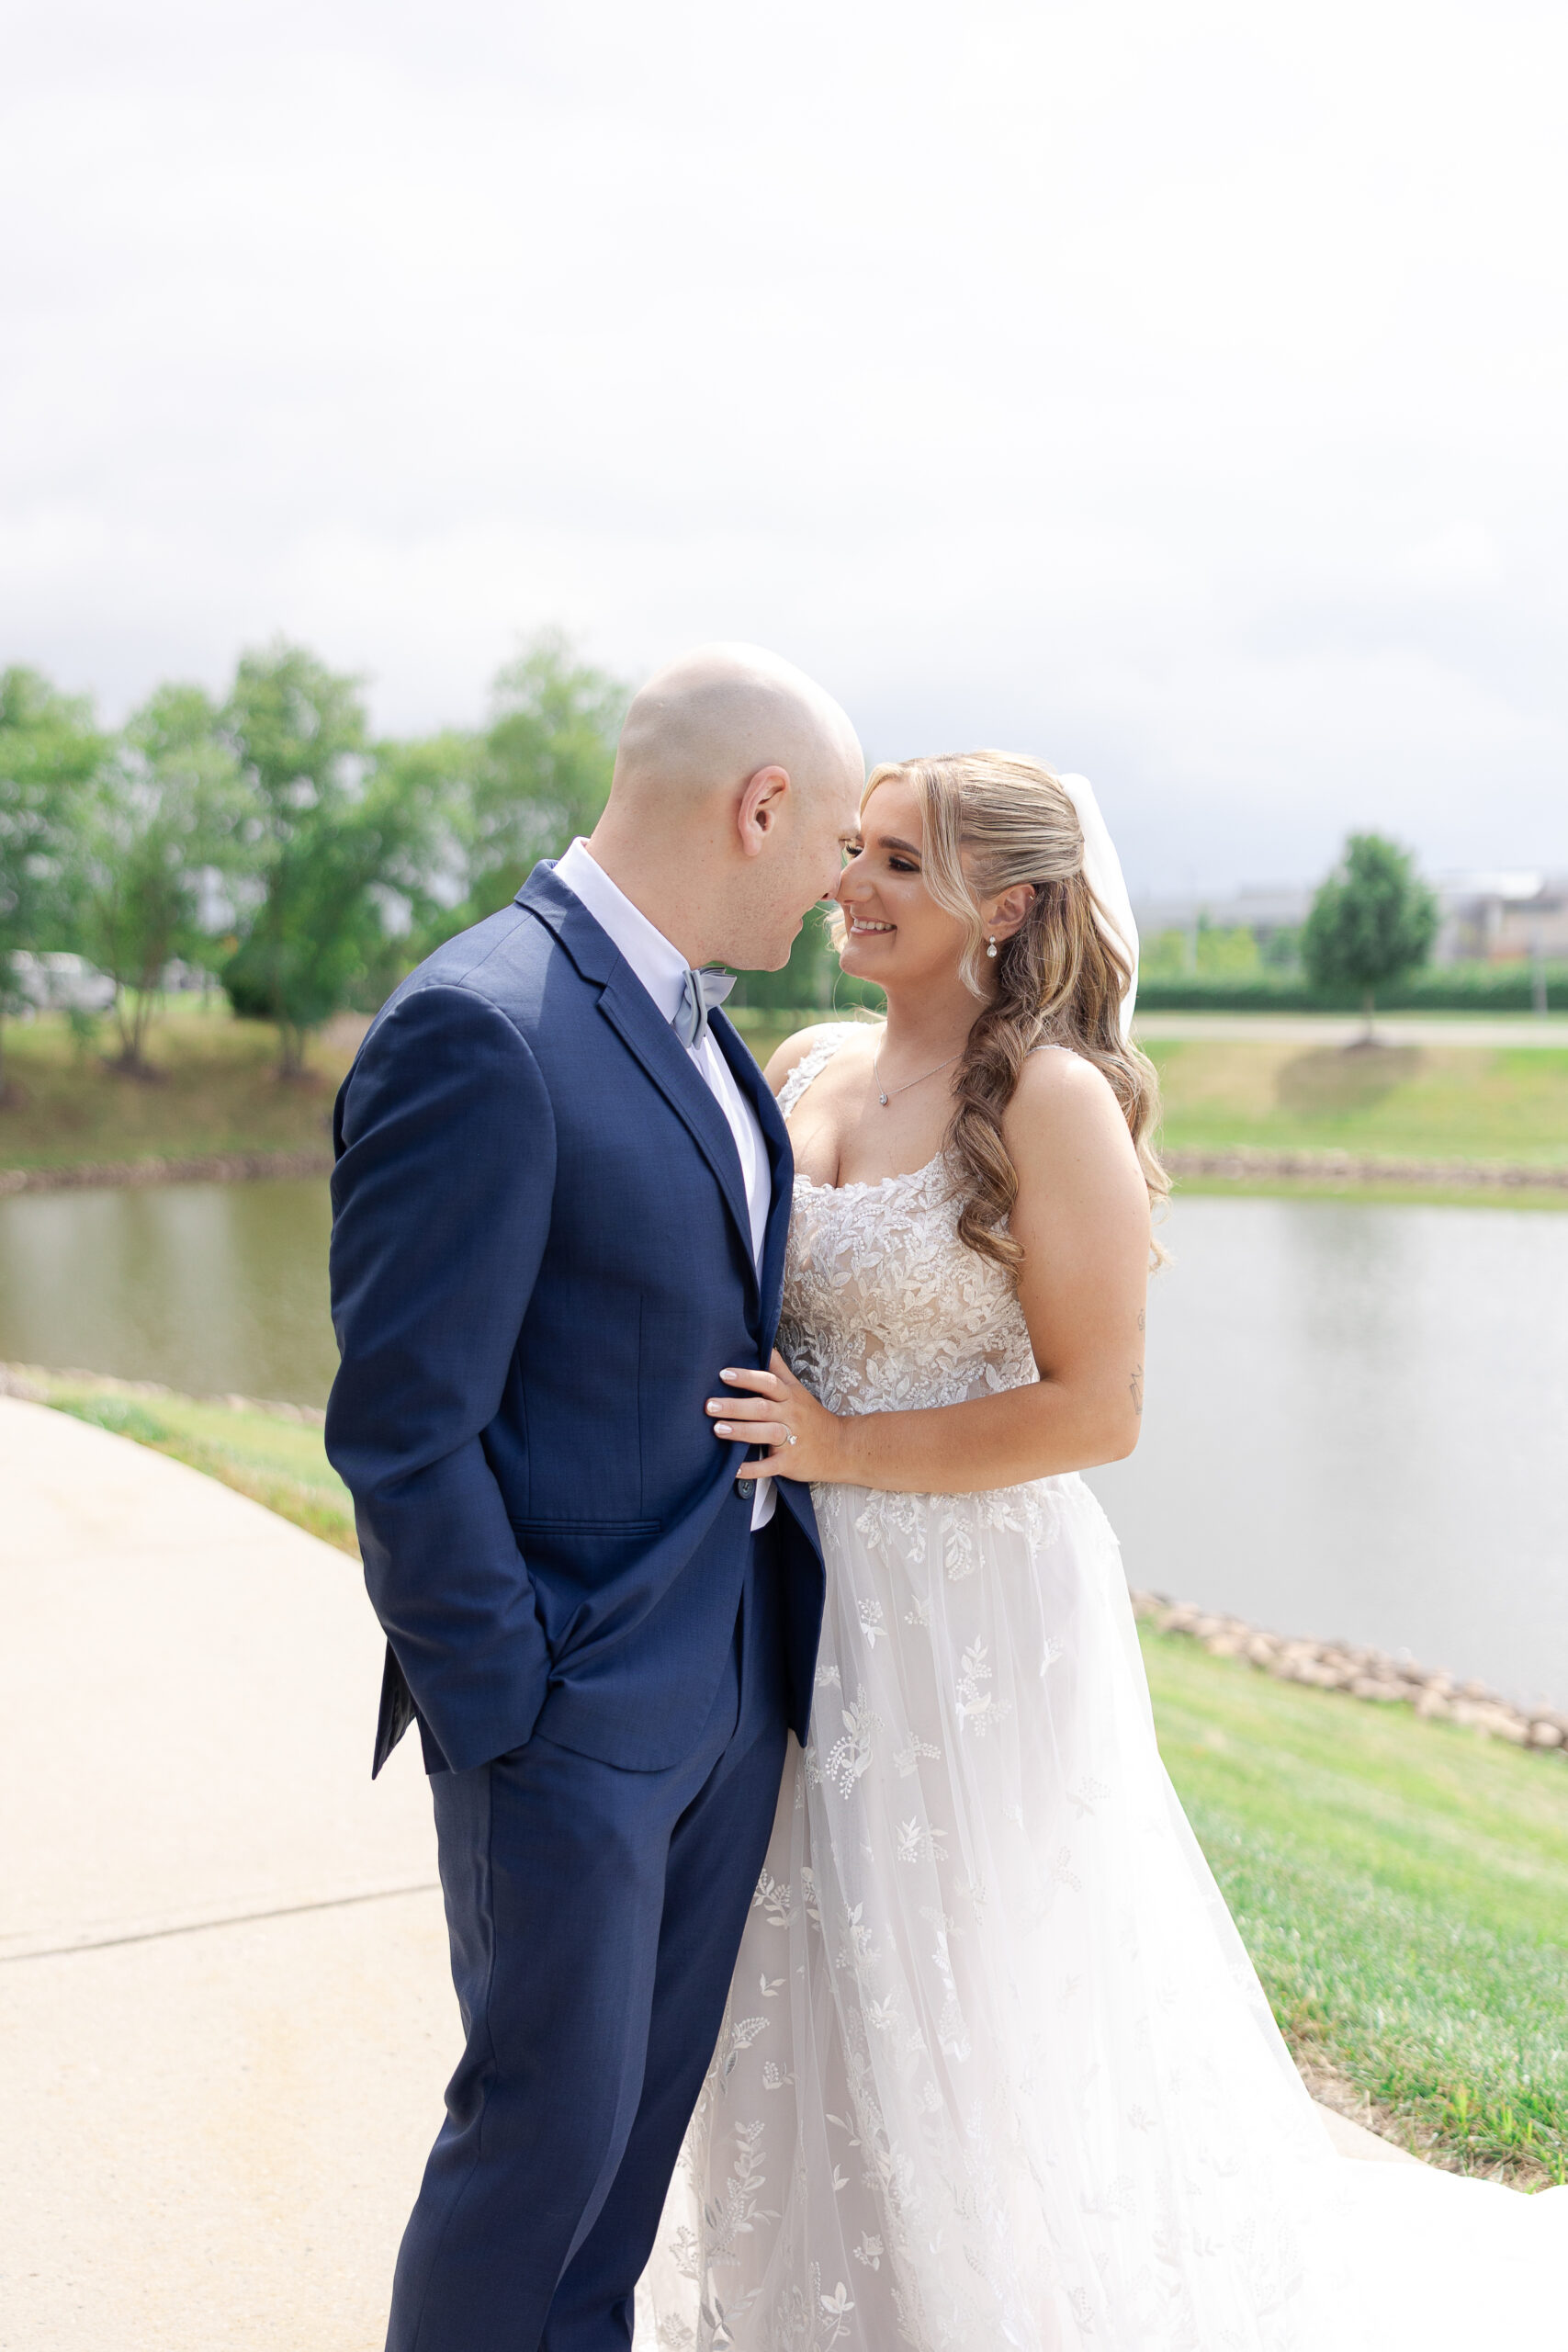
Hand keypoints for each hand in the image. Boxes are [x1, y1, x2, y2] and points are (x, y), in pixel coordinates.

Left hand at [706, 1350, 843, 1481]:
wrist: (840, 1448)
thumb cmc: (811, 1416)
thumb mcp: (798, 1390)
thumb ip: (778, 1369)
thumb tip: (764, 1344)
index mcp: (790, 1397)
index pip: (768, 1383)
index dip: (747, 1378)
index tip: (724, 1374)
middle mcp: (790, 1416)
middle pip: (762, 1408)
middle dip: (735, 1406)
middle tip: (710, 1405)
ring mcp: (791, 1440)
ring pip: (765, 1434)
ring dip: (741, 1432)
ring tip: (717, 1429)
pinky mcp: (790, 1463)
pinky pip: (769, 1466)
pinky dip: (752, 1469)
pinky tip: (734, 1469)